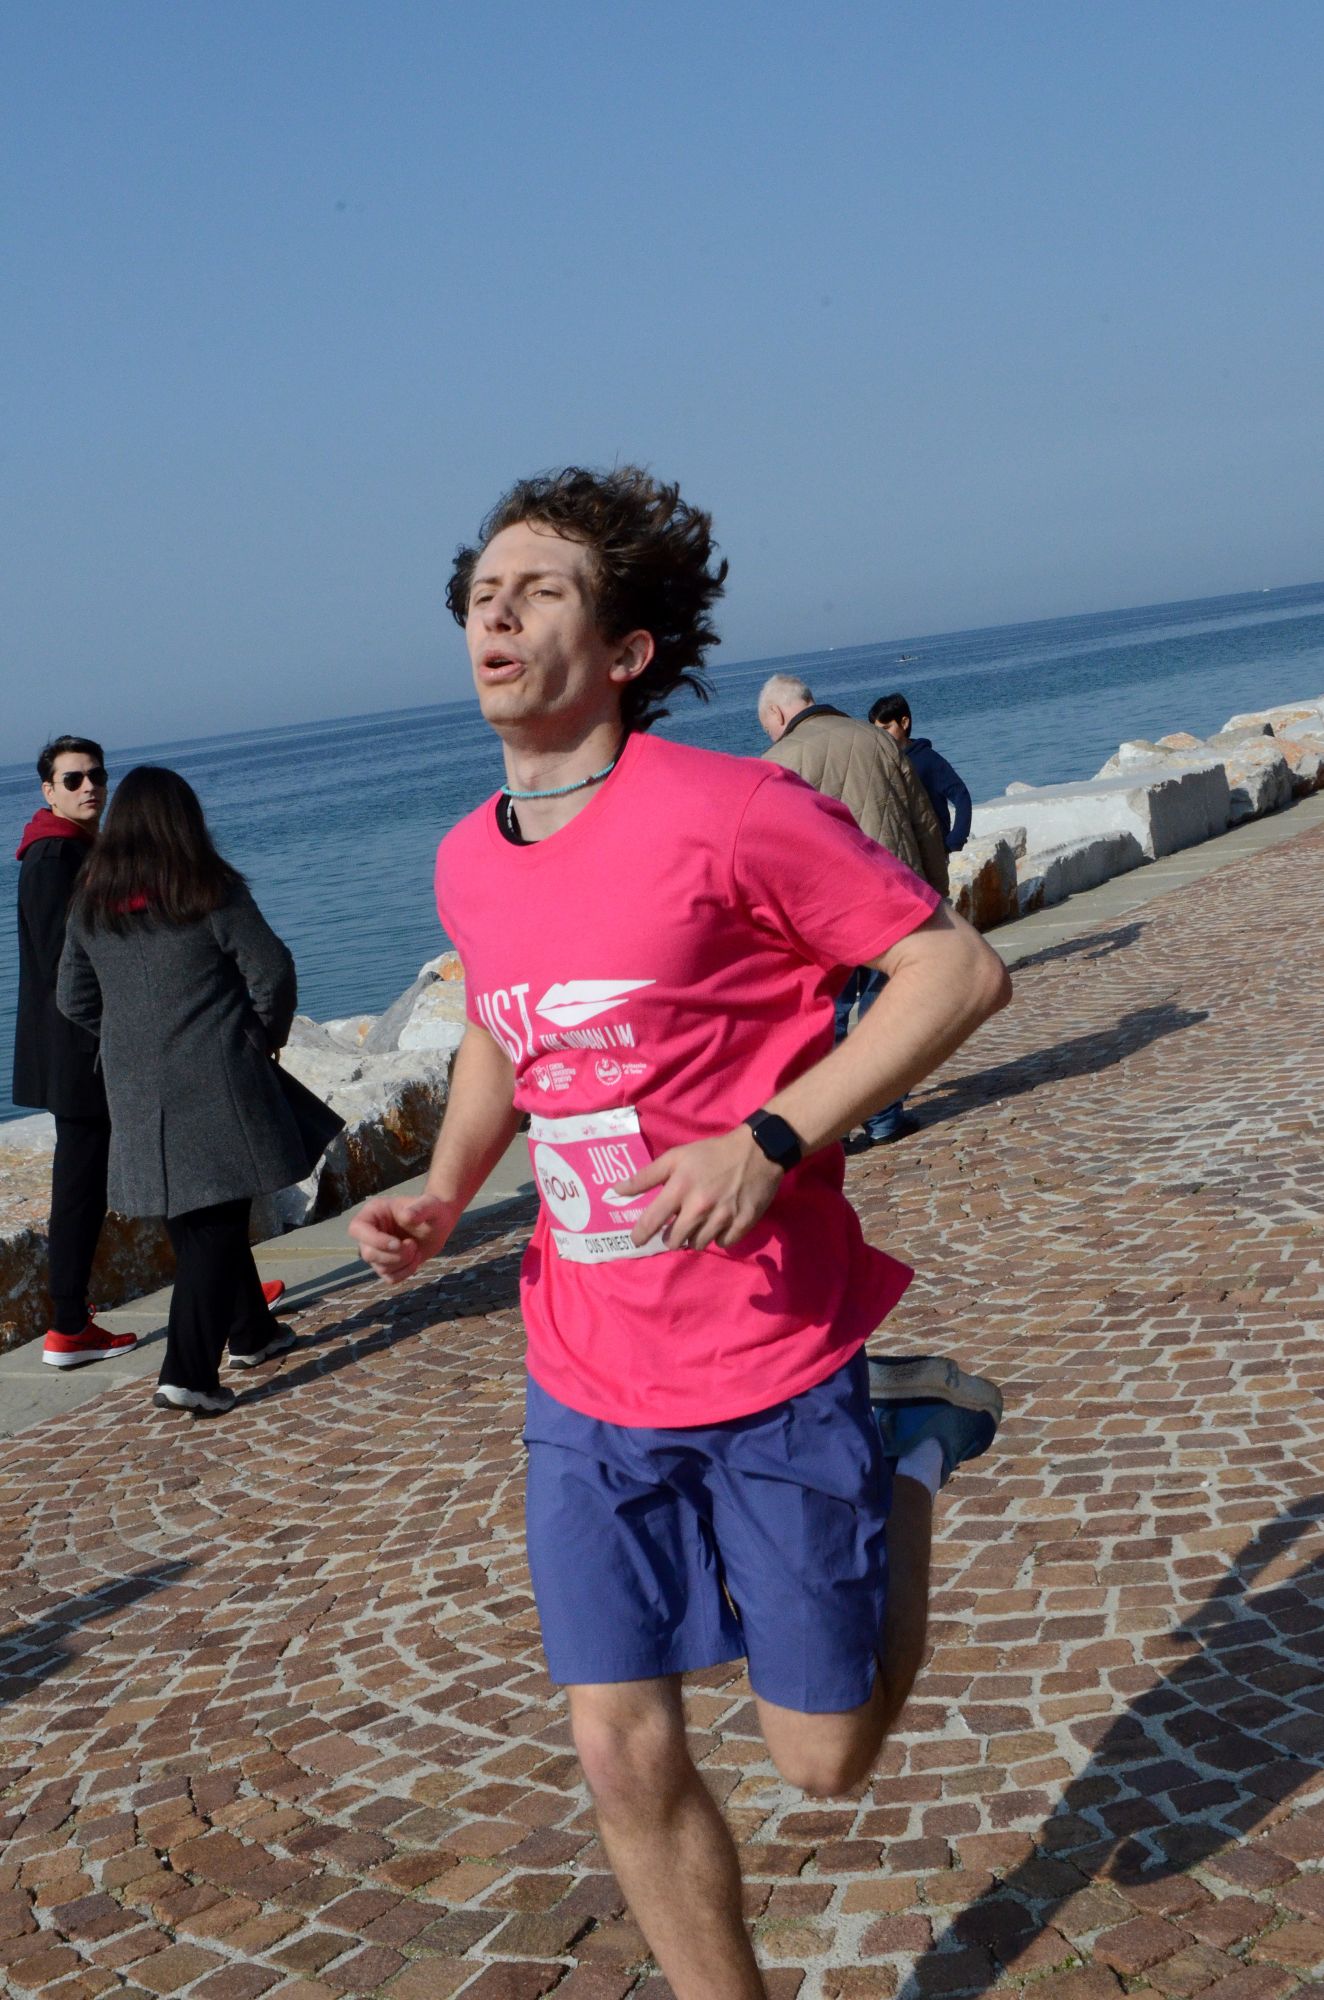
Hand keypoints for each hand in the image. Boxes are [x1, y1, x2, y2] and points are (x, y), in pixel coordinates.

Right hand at [349, 1193, 454, 1281]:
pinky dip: (405, 1272)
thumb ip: (419, 1209)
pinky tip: (416, 1259)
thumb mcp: (430, 1205)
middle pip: (367, 1253)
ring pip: (380, 1268)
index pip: (357, 1229)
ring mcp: (377, 1250)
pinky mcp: (387, 1265)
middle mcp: (370, 1232)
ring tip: (416, 1248)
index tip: (397, 1243)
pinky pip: (389, 1278)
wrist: (439, 1224)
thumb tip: (406, 1216)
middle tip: (413, 1245)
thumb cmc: (432, 1210)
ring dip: (403, 1262)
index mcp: (373, 1212)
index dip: (374, 1240)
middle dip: (394, 1254)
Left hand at [613, 1126, 784, 1251]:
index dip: (640, 1235)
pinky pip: (723, 1244)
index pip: (652, 1221)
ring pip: (698, 1244)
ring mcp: (723, 1217)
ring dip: (694, 1238)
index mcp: (680, 1188)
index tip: (637, 1240)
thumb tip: (616, 1191)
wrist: (757, 1151)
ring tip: (698, 1224)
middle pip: (674, 1240)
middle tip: (675, 1228)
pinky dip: (719, 1237)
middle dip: (671, 1237)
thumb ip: (645, 1177)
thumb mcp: (676, 1157)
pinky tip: (719, 1224)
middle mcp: (699, 1206)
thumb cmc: (711, 1154)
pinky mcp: (743, 1223)